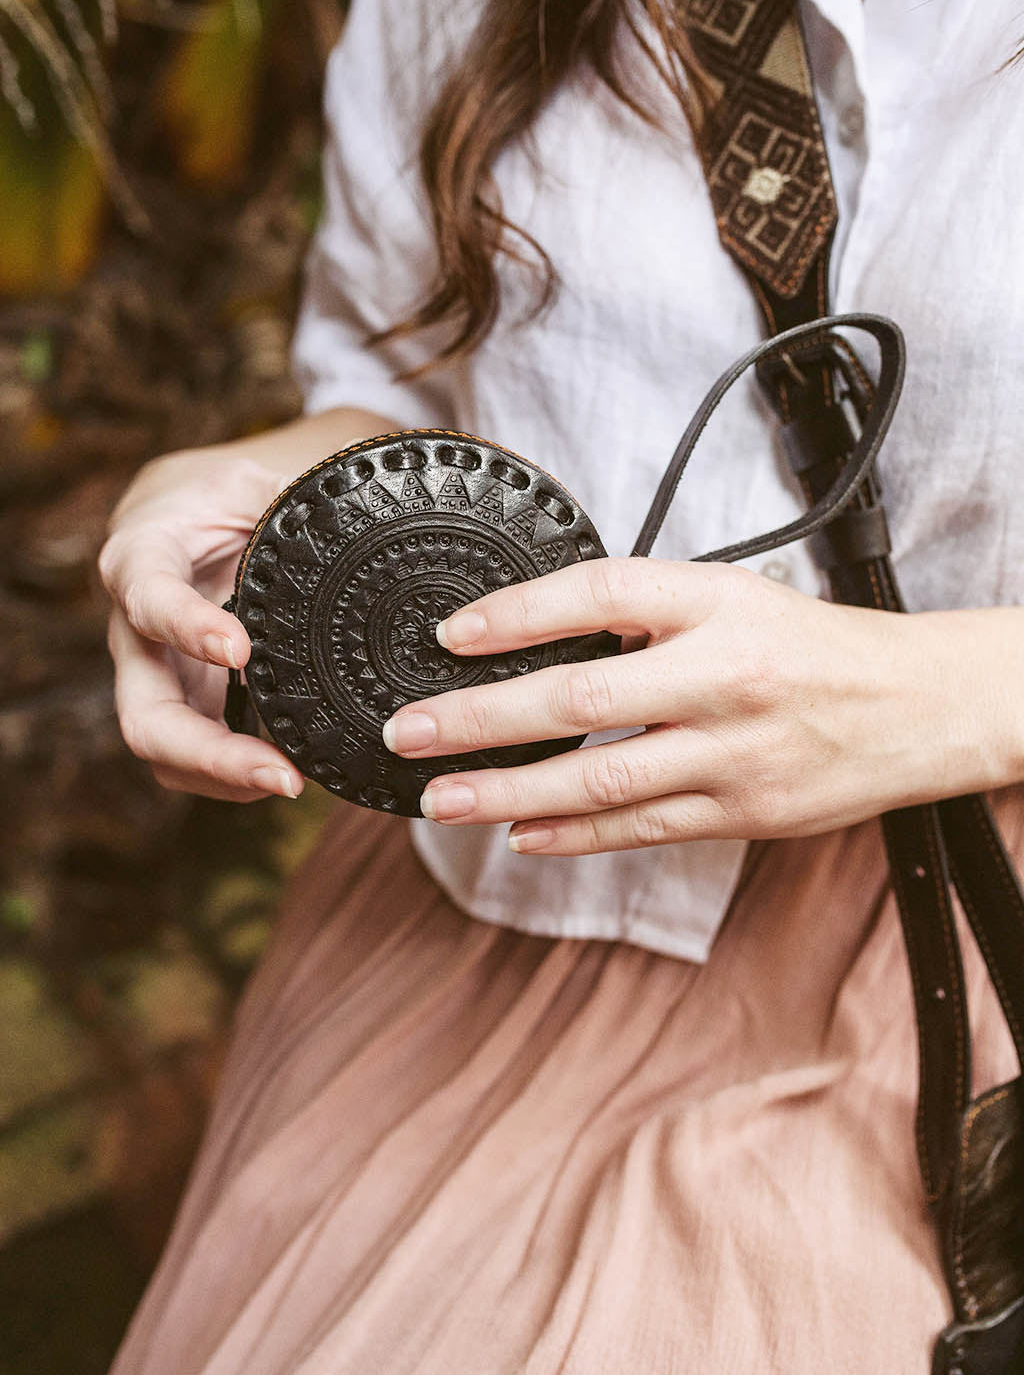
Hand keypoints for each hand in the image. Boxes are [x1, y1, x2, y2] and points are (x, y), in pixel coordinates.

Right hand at [99, 448, 304, 802]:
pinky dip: (234, 774)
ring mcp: (159, 672)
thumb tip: (370, 525)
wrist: (205, 506)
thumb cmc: (234, 485)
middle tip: (282, 774)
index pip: (148, 595)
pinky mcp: (188, 696)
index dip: (186, 627)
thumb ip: (303, 496)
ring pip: (165, 749)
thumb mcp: (263, 471)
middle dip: (207, 753)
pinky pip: (195, 752)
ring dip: (223, 776)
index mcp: (144, 552)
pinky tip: (288, 772)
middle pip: (144, 713)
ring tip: (292, 783)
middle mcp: (136, 625)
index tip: (239, 649)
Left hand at [381, 558, 1006, 854]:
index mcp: (716, 603)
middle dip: (482, 718)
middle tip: (410, 732)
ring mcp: (732, 752)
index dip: (518, 612)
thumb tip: (539, 635)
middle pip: (581, 697)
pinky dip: (573, 834)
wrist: (915, 707)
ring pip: (601, 781)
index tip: (451, 634)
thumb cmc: (811, 646)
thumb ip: (646, 613)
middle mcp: (722, 675)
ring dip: (510, 792)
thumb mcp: (733, 597)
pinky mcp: (742, 813)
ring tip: (441, 798)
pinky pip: (641, 828)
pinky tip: (518, 834)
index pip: (600, 595)